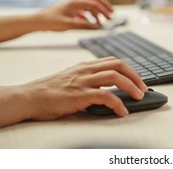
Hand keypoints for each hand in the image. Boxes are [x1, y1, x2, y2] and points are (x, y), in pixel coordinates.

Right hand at [23, 57, 148, 119]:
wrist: (28, 97)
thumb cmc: (47, 91)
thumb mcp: (70, 79)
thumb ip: (86, 80)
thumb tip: (104, 90)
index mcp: (84, 65)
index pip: (113, 61)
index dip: (129, 69)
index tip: (137, 79)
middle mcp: (86, 70)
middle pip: (119, 65)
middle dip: (135, 76)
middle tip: (143, 88)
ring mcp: (83, 81)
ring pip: (115, 77)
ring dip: (131, 86)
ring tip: (139, 97)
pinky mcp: (80, 95)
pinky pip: (106, 97)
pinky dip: (118, 104)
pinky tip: (121, 111)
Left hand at [34, 0, 113, 30]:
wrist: (39, 21)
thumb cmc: (52, 22)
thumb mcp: (68, 24)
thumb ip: (83, 25)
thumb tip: (98, 27)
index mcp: (75, 2)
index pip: (94, 3)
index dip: (104, 9)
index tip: (110, 17)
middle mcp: (76, 1)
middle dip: (104, 6)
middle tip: (112, 15)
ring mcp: (74, 5)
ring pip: (91, 5)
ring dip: (99, 12)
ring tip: (104, 22)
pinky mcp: (73, 10)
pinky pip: (86, 10)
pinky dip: (92, 15)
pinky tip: (94, 23)